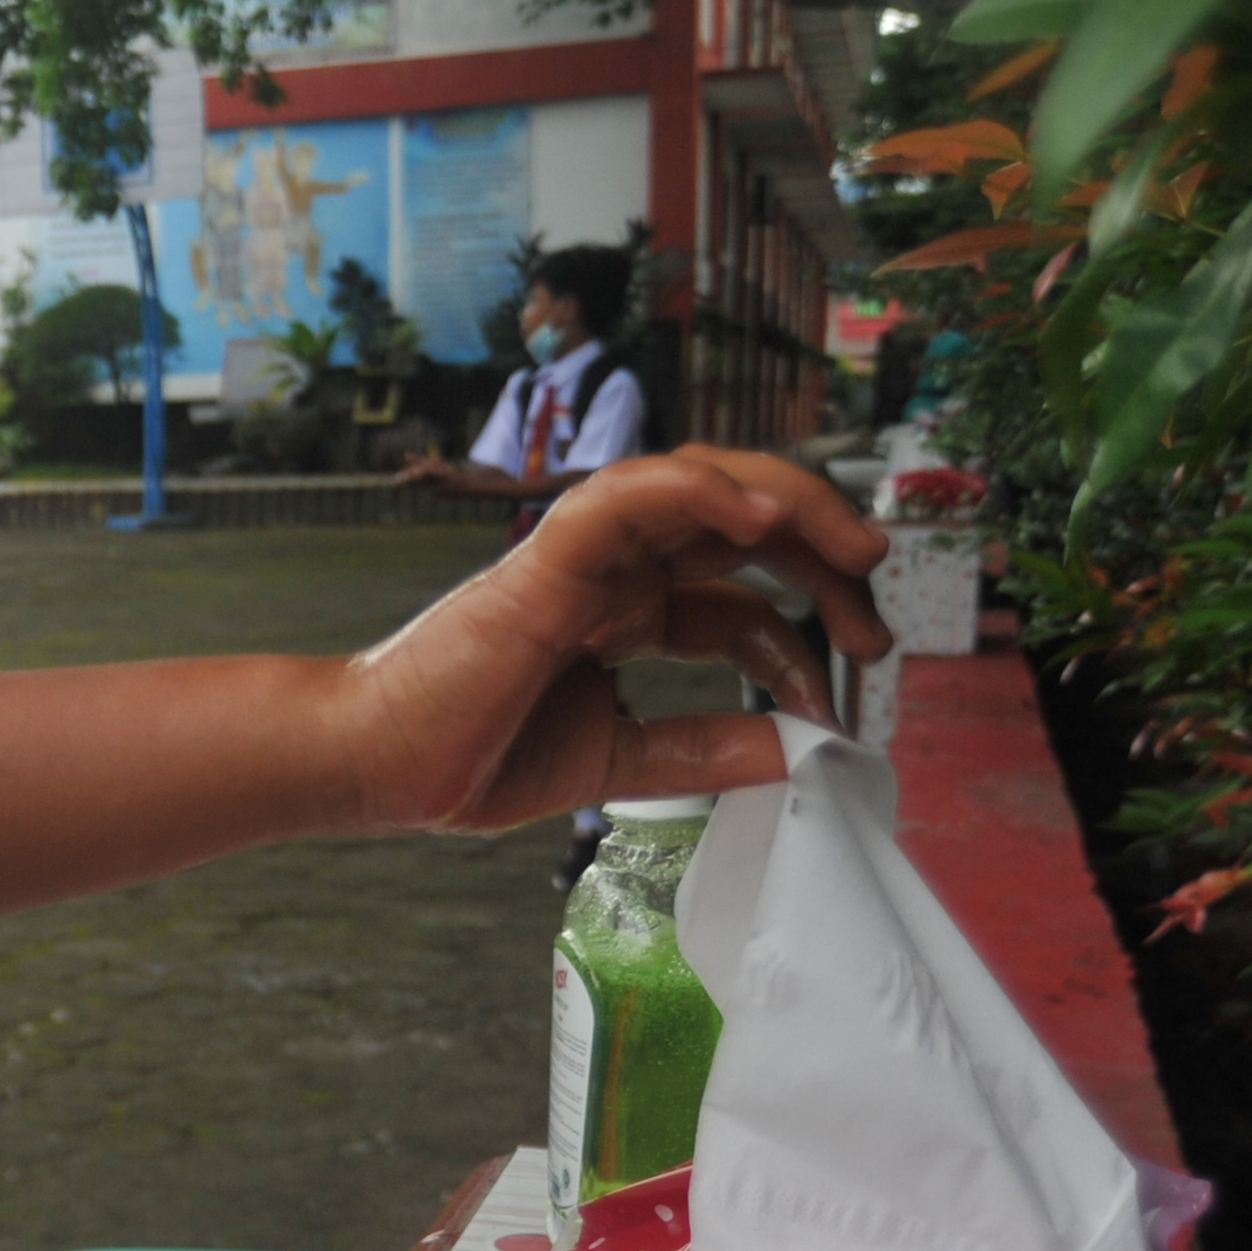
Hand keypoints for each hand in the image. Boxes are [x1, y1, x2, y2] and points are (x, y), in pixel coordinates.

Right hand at [337, 446, 889, 833]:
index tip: (841, 694)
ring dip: (788, 502)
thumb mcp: (619, 762)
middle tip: (877, 606)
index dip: (803, 635)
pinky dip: (698, 489)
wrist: (374, 765)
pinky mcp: (547, 555)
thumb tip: (799, 752)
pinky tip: (759, 514)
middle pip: (738, 524)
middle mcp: (612, 571)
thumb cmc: (466, 756)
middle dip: (821, 551)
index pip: (739, 599)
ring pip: (699, 485)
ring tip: (853, 550)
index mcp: (624, 614)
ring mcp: (581, 555)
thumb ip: (704, 750)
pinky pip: (630, 495)